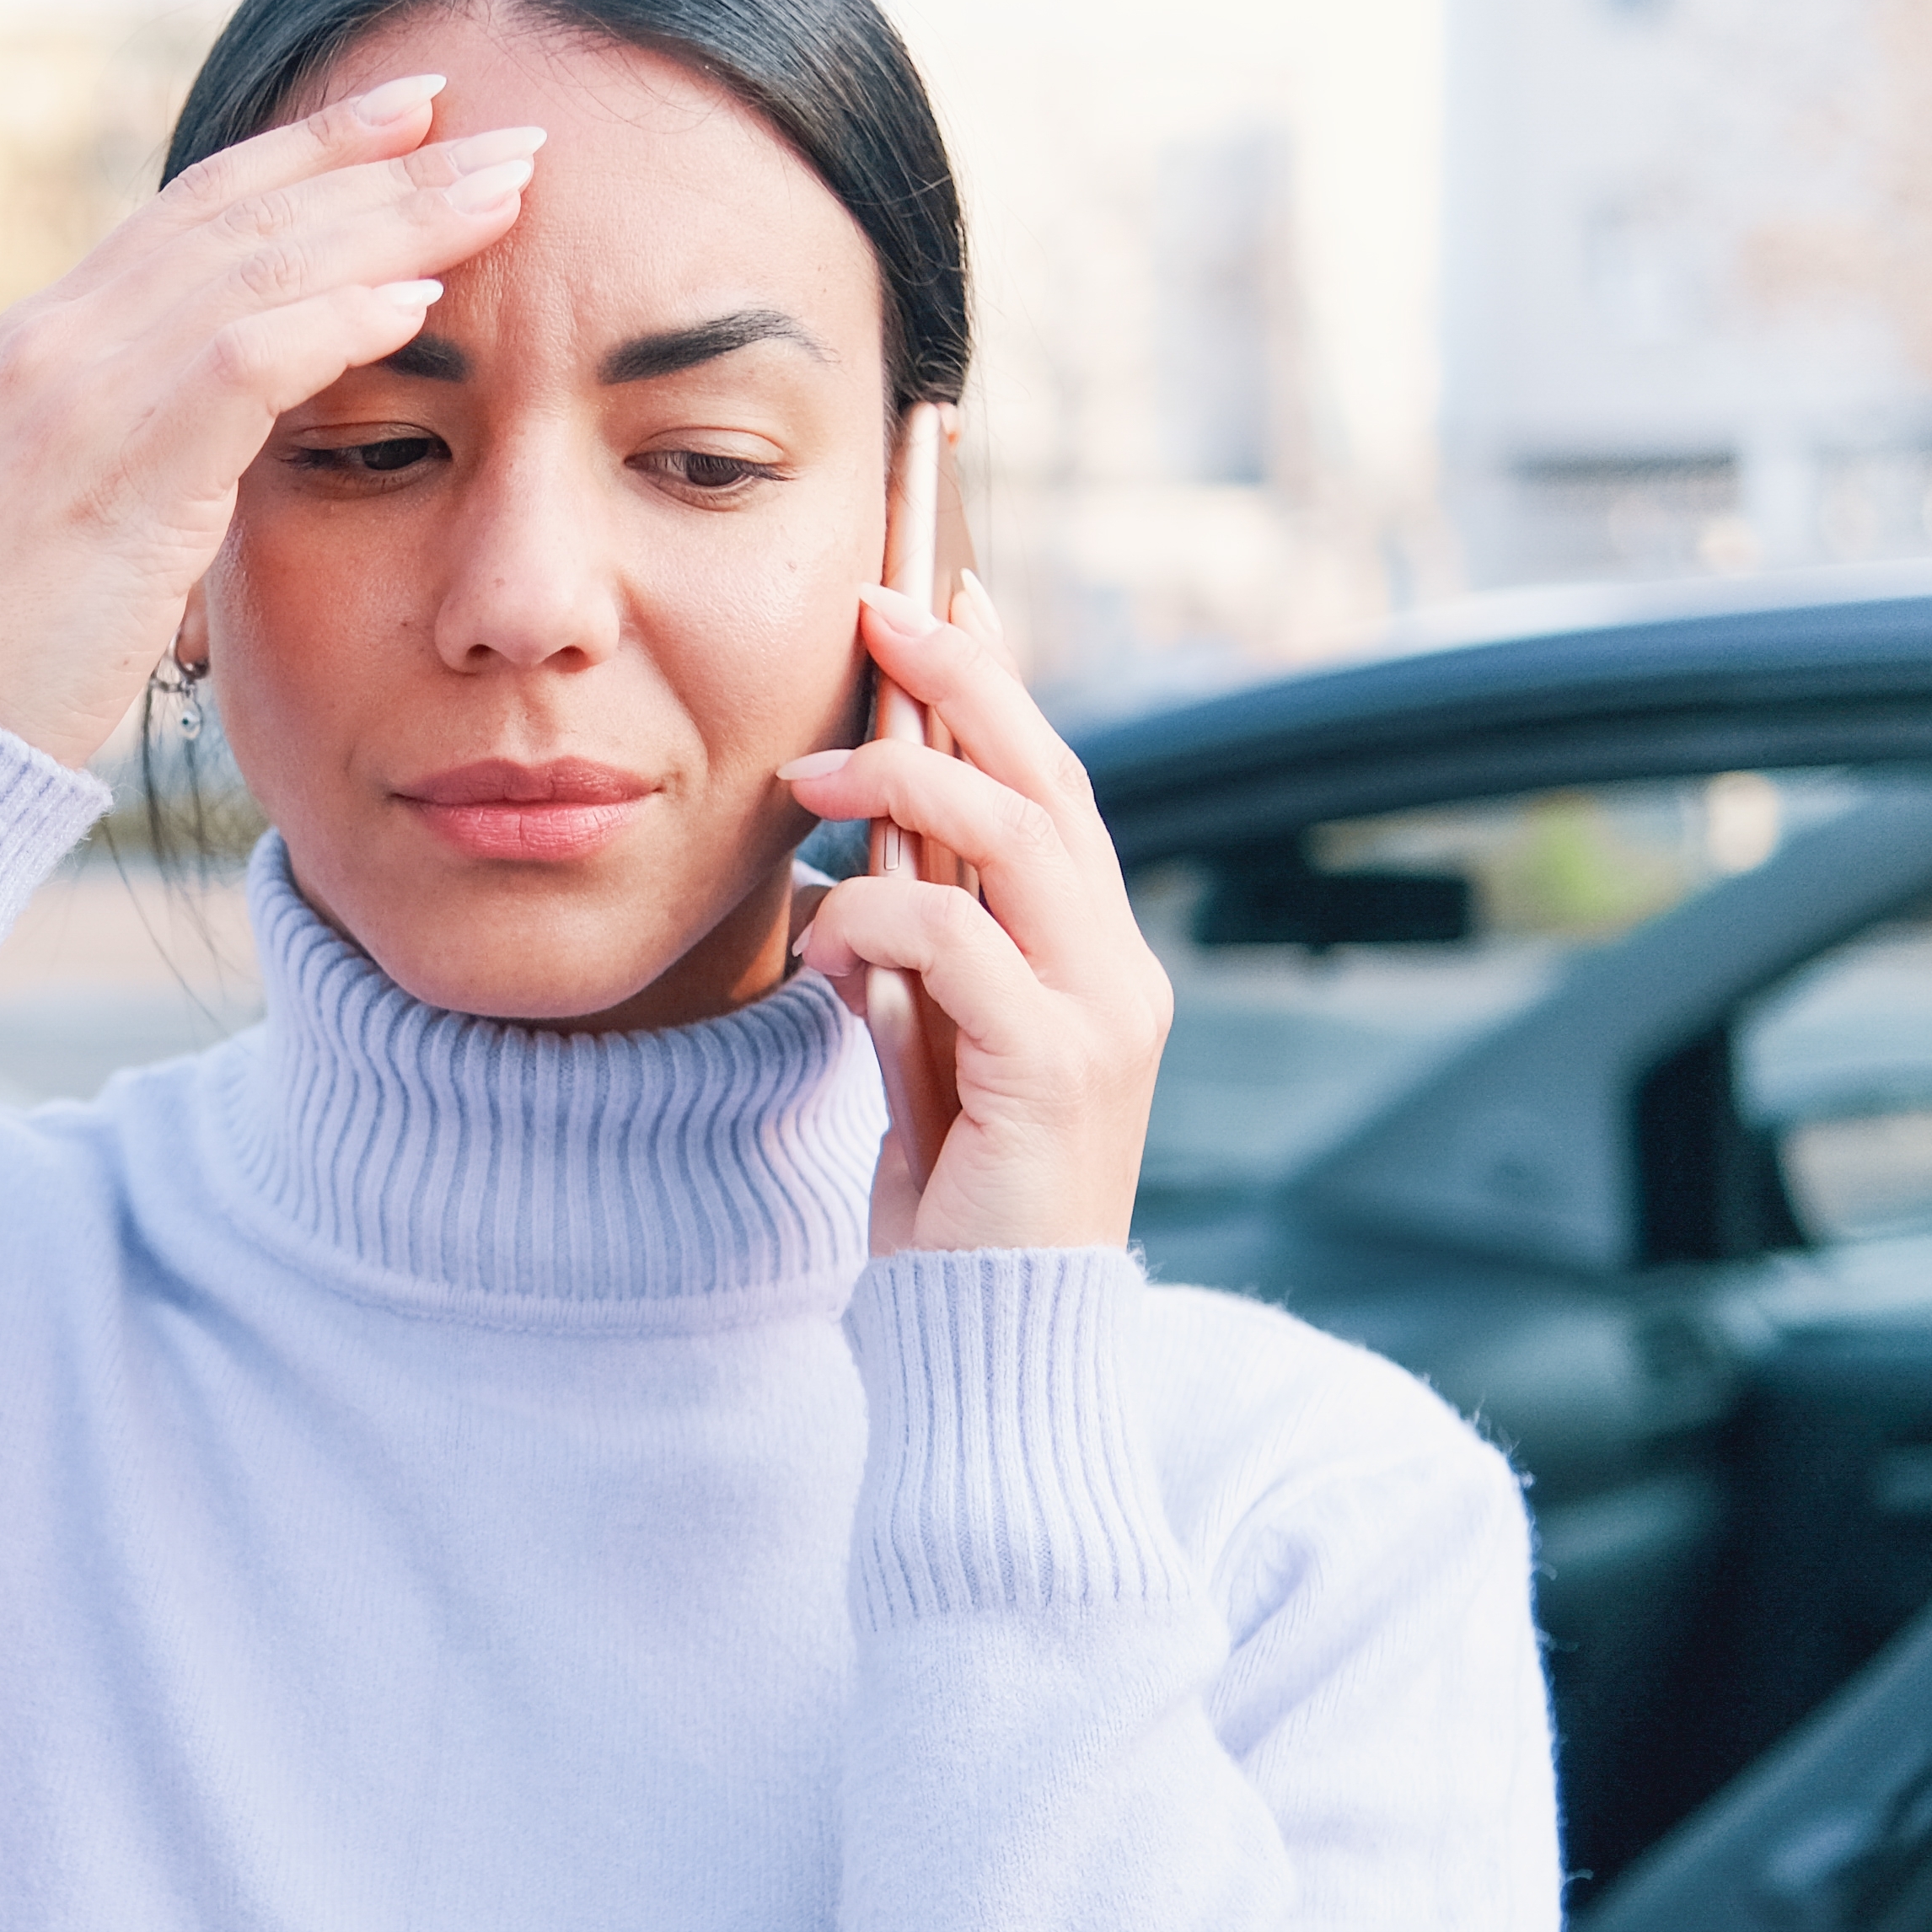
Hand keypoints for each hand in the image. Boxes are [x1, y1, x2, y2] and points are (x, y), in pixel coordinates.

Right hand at [0, 72, 541, 766]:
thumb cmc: (7, 651)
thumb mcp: (82, 511)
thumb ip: (156, 441)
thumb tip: (246, 421)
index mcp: (52, 340)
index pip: (201, 205)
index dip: (313, 147)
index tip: (416, 109)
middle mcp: (59, 338)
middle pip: (247, 212)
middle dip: (384, 160)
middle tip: (504, 128)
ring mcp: (77, 394)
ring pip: (260, 265)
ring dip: (394, 220)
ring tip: (505, 189)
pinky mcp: (112, 468)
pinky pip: (243, 362)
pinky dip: (337, 322)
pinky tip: (425, 297)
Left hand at [781, 576, 1172, 1255]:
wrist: (991, 1339)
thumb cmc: (957, 1204)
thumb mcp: (928, 1054)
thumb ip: (919, 964)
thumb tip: (869, 874)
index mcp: (1096, 960)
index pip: (1055, 787)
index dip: (999, 683)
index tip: (940, 592)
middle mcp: (1119, 972)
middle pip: (1048, 780)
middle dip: (962, 679)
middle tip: (879, 610)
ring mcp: (1100, 1016)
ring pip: (1015, 836)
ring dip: (904, 784)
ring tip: (812, 779)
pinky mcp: (1054, 1068)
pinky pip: (957, 941)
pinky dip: (878, 918)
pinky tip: (826, 938)